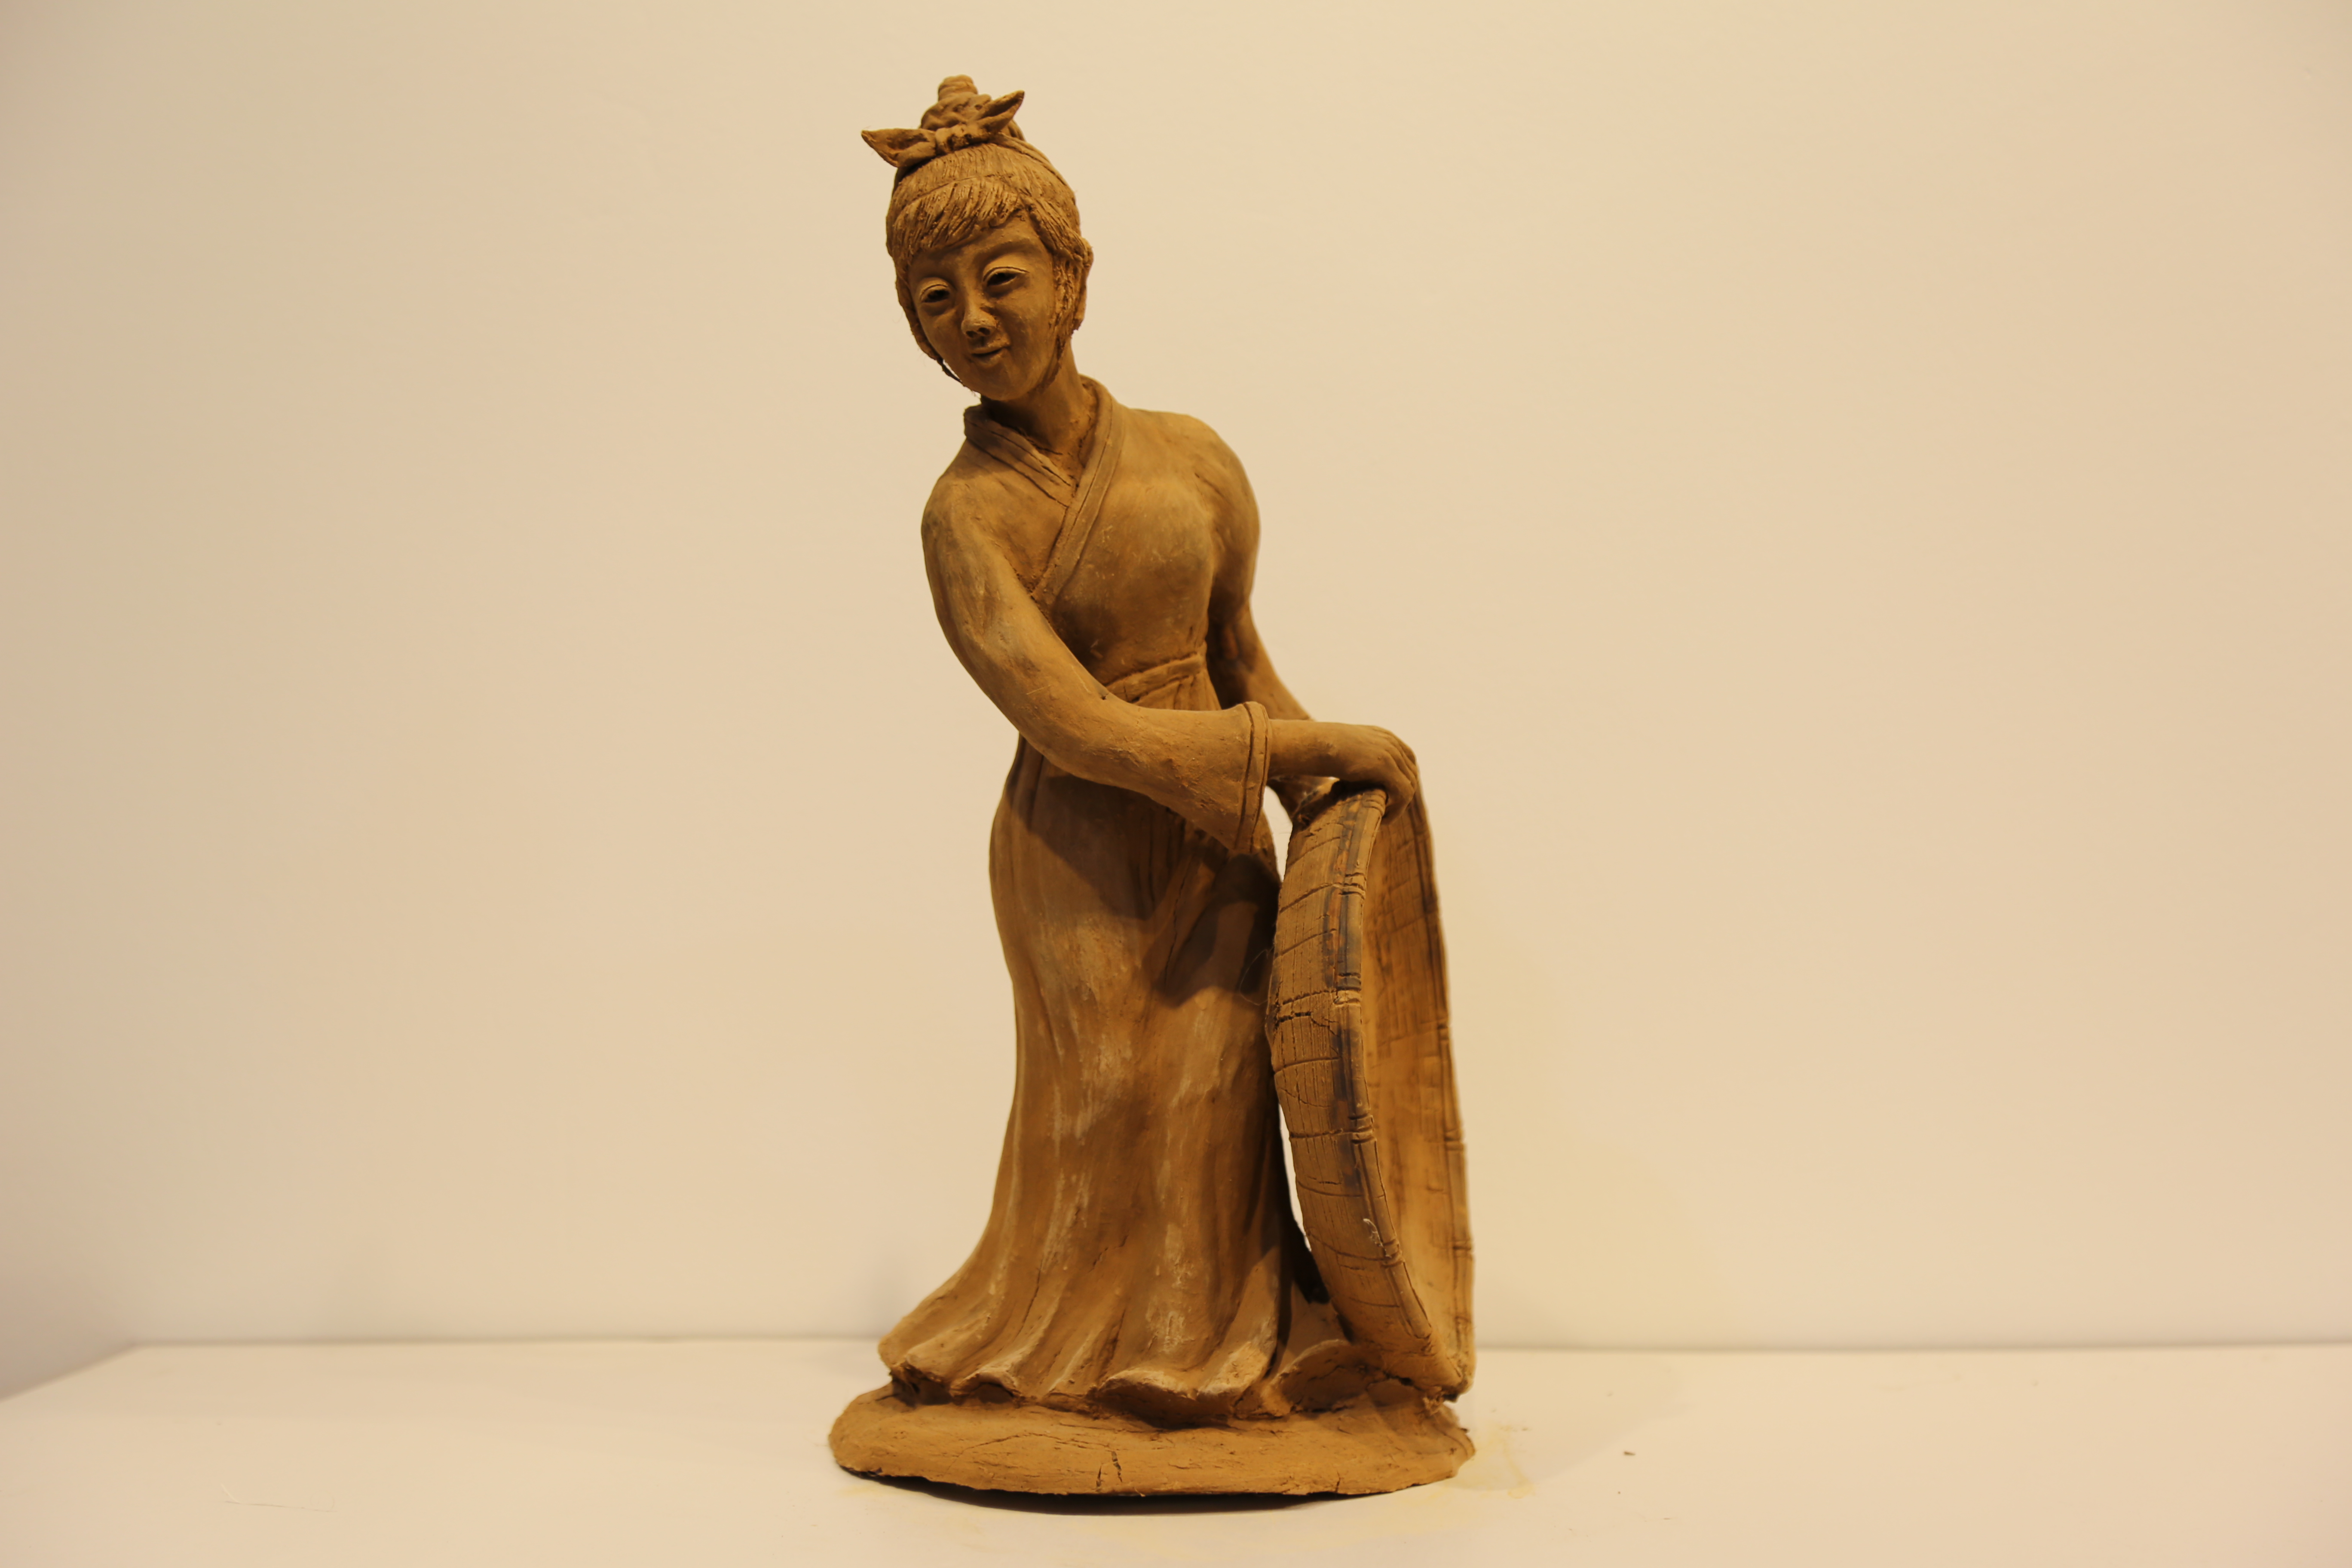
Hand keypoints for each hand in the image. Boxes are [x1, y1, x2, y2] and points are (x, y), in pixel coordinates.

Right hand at [1267, 720, 1418, 813]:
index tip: (1392, 795)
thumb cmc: (1320, 747)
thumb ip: (1358, 756)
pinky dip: (1397, 809)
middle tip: (1388, 811)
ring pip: (1409, 785)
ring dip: (1400, 805)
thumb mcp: (1346, 748)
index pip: (1407, 759)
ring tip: (1384, 817)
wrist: (1314, 743)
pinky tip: (1383, 818)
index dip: (1404, 778)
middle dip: (1403, 793)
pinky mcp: (1385, 767)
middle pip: (1410, 773)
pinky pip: (1403, 793)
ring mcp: (1390, 753)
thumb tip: (1353, 772)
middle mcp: (1390, 742)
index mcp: (1383, 735)